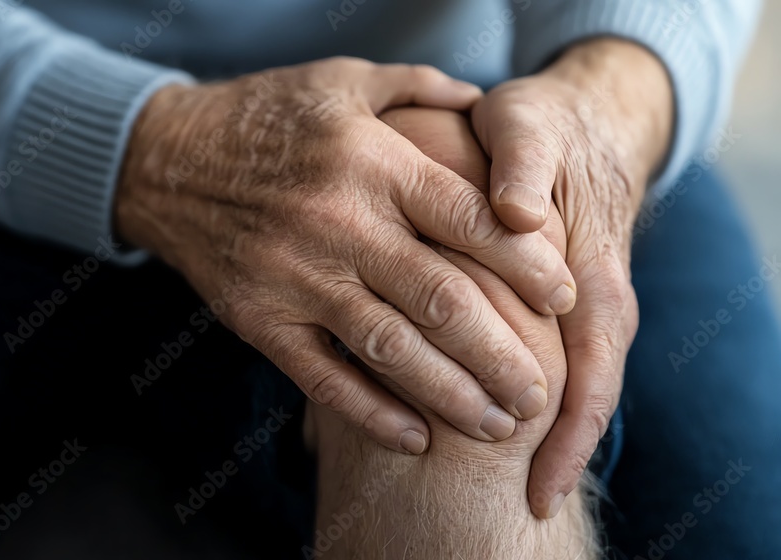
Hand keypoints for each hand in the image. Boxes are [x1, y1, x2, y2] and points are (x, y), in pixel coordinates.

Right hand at [117, 57, 576, 453]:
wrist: (166, 161)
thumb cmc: (266, 116)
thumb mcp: (344, 79)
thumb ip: (420, 87)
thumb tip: (484, 103)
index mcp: (371, 162)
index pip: (468, 219)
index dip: (526, 262)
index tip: (565, 298)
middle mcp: (339, 223)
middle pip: (441, 299)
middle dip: (503, 352)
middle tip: (544, 391)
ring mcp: (296, 277)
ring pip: (390, 349)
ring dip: (452, 395)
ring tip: (501, 426)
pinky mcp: (260, 319)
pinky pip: (323, 378)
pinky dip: (372, 414)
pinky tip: (416, 439)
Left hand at [471, 38, 674, 516]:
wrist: (577, 118)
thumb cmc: (544, 127)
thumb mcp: (528, 129)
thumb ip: (523, 170)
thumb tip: (519, 217)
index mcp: (594, 278)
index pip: (590, 376)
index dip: (565, 437)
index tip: (535, 488)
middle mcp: (594, 304)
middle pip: (584, 397)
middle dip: (556, 457)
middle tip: (523, 509)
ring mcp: (578, 306)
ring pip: (570, 384)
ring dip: (546, 437)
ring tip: (512, 486)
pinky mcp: (557, 301)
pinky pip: (552, 358)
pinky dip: (532, 395)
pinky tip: (493, 418)